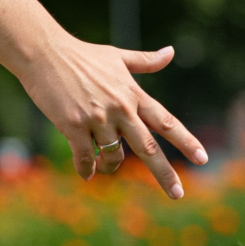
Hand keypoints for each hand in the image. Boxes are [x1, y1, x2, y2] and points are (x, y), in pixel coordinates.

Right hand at [18, 34, 207, 198]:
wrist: (42, 51)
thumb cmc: (81, 55)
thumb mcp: (117, 57)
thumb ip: (146, 61)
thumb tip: (171, 52)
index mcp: (133, 95)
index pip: (166, 122)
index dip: (186, 141)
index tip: (203, 159)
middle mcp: (120, 108)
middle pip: (148, 148)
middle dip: (165, 174)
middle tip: (178, 194)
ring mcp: (97, 118)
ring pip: (114, 156)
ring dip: (111, 167)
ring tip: (105, 167)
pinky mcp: (73, 125)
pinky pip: (85, 158)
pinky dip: (87, 169)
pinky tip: (87, 173)